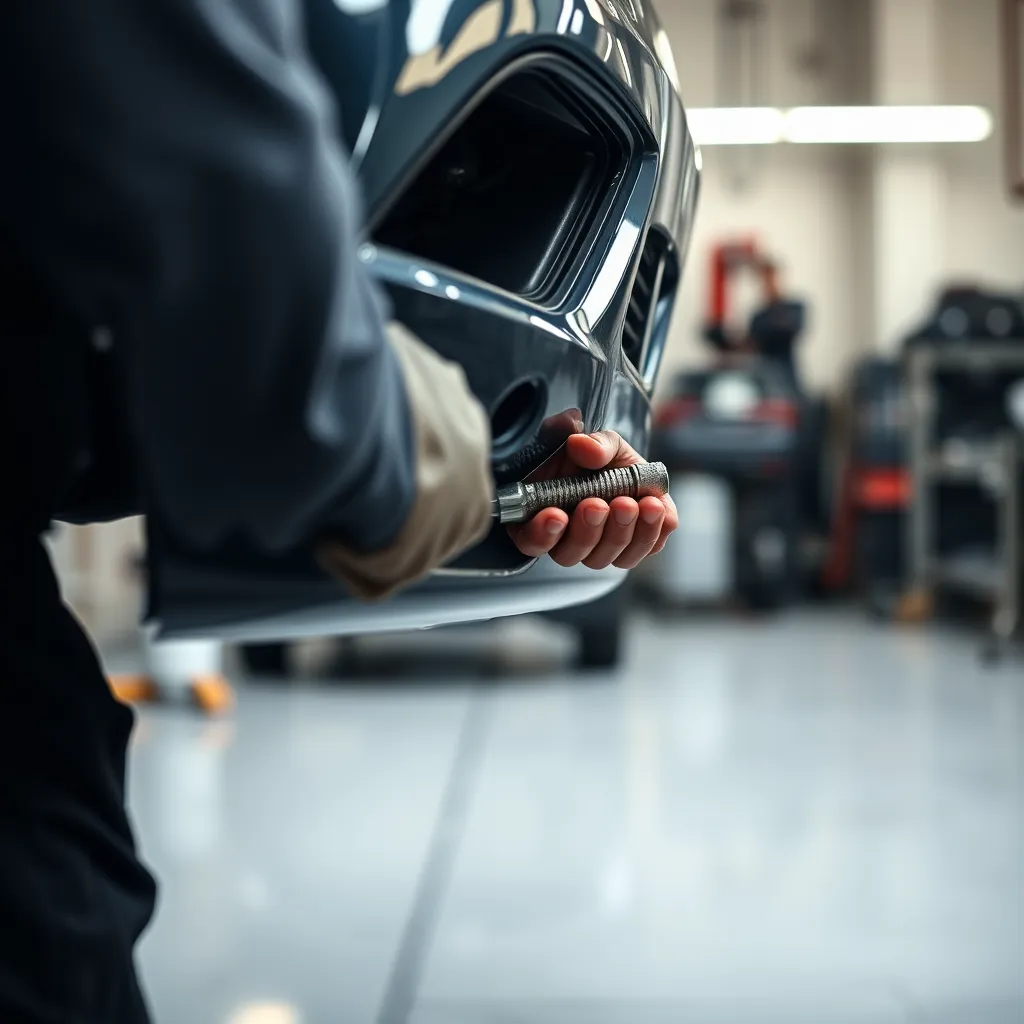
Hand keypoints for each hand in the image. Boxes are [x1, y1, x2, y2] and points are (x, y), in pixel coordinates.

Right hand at [507, 431, 677, 569]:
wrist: (622, 460)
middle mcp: (566, 540)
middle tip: (598, 504)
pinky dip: (652, 530)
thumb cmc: (592, 454)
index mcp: (541, 515)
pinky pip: (645, 549)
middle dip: (586, 531)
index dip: (541, 534)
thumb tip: (583, 446)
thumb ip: (586, 443)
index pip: (531, 540)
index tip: (556, 515)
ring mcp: (601, 548)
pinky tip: (654, 507)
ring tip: (631, 503)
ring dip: (619, 532)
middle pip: (570, 554)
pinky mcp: (637, 544)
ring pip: (605, 558)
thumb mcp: (589, 439)